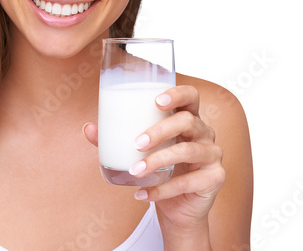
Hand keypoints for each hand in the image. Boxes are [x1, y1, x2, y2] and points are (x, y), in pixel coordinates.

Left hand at [83, 85, 224, 235]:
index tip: (156, 100)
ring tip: (135, 171)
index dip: (177, 94)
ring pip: (187, 151)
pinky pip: (189, 182)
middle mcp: (204, 132)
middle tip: (136, 142)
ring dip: (158, 161)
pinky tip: (142, 194)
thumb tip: (87, 128)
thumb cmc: (158, 170)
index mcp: (188, 118)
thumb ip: (114, 138)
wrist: (177, 208)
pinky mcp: (215, 179)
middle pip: (187, 121)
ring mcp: (212, 155)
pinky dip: (162, 189)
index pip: (190, 96)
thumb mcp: (138, 151)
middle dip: (160, 130)